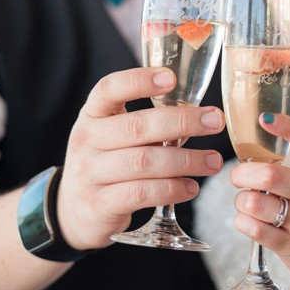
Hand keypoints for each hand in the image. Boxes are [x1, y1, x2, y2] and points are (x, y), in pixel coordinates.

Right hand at [57, 67, 224, 249]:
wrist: (73, 211)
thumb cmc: (108, 164)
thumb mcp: (115, 137)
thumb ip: (148, 124)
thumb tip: (202, 114)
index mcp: (92, 115)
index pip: (108, 89)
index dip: (139, 80)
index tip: (172, 78)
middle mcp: (86, 140)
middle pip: (137, 126)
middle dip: (182, 122)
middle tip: (216, 122)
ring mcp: (89, 174)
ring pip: (144, 162)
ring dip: (186, 160)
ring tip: (213, 162)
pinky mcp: (98, 204)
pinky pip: (141, 193)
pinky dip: (171, 189)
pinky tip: (191, 187)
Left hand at [227, 113, 289, 289]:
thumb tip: (252, 152)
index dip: (284, 125)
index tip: (264, 119)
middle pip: (270, 175)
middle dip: (242, 174)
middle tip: (239, 178)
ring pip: (255, 203)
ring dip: (241, 202)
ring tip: (248, 206)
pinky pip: (255, 229)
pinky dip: (243, 223)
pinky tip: (249, 223)